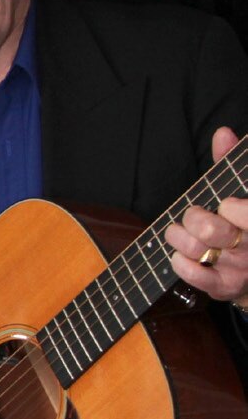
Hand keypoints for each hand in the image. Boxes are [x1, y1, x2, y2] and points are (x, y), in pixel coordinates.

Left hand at [168, 127, 247, 303]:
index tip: (226, 205)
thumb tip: (223, 133)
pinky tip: (181, 255)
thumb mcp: (244, 192)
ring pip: (195, 248)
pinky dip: (179, 262)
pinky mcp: (224, 286)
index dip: (230, 207)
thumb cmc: (244, 223)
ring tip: (180, 233)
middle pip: (210, 228)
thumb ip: (232, 163)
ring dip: (178, 237)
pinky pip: (192, 274)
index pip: (242, 212)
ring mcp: (240, 267)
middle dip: (192, 217)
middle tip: (194, 217)